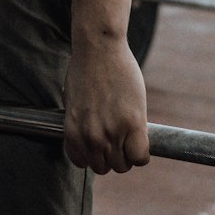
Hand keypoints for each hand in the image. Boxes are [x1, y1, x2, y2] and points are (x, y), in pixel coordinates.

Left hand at [63, 39, 149, 174]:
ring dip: (127, 154)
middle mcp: (91, 137)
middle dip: (110, 155)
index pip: (82, 163)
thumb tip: (93, 140)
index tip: (100, 144)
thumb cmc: (86, 69)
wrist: (98, 47)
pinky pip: (140, 157)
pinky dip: (141, 153)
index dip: (93, 155)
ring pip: (123, 165)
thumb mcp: (74, 102)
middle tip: (117, 138)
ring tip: (128, 135)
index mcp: (73, 132)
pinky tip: (140, 137)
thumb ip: (81, 125)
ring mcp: (112, 132)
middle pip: (104, 168)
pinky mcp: (133, 124)